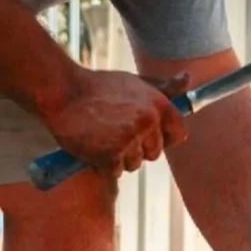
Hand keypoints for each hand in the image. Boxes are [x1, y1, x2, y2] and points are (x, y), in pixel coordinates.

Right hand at [44, 69, 189, 177]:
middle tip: (114, 131)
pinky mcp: (111, 155)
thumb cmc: (97, 87)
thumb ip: (162, 86)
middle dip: (136, 148)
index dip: (163, 138)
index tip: (147, 135)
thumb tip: (187, 79)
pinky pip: (115, 171)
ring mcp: (130, 139)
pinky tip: (92, 145)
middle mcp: (148, 122)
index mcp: (158, 104)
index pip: (178, 134)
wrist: (63, 92)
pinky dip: (103, 164)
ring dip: (118, 158)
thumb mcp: (134, 81)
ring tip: (101, 136)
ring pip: (134, 164)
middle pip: (154, 153)